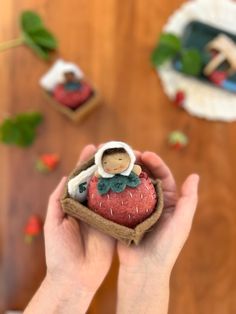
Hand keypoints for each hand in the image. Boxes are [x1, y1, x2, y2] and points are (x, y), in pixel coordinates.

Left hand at [25, 145, 114, 313]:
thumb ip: (58, 198)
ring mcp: (104, 214)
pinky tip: (133, 180)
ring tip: (125, 159)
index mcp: (75, 203)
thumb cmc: (59, 251)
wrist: (75, 277)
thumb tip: (65, 176)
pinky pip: (121, 207)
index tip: (93, 147)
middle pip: (99, 180)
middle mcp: (91, 206)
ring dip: (118, 175)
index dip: (87, 162)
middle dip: (106, 164)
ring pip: (112, 190)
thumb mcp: (53, 222)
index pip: (81, 177)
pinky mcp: (116, 224)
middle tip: (115, 149)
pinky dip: (126, 194)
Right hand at [117, 152, 198, 313]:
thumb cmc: (166, 248)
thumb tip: (194, 176)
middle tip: (127, 153)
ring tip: (116, 162)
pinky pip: (118, 196)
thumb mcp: (181, 223)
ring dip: (125, 171)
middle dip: (137, 163)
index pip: (162, 176)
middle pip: (145, 176)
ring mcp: (136, 207)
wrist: (144, 270)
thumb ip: (188, 200)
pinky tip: (107, 177)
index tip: (145, 154)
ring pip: (131, 184)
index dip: (155, 163)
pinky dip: (114, 185)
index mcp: (167, 201)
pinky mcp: (122, 214)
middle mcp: (152, 201)